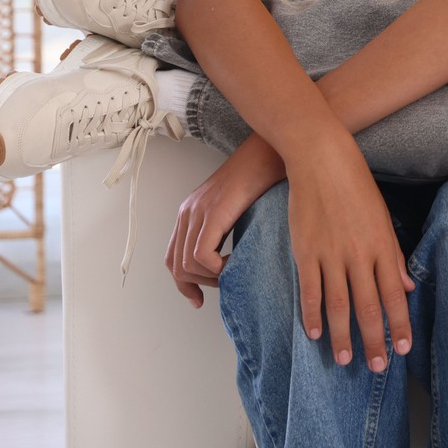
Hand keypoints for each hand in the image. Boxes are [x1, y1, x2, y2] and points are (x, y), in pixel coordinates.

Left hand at [165, 135, 283, 306]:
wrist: (274, 147)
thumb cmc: (265, 173)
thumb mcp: (239, 206)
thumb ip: (228, 227)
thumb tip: (232, 259)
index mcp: (192, 212)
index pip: (173, 258)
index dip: (184, 284)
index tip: (199, 300)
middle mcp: (188, 212)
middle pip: (176, 265)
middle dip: (197, 284)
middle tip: (224, 285)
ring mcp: (199, 211)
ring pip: (187, 264)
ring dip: (210, 277)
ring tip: (234, 271)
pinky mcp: (214, 212)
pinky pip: (202, 255)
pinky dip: (217, 267)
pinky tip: (236, 262)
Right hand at [283, 135, 414, 371]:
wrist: (323, 161)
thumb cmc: (357, 188)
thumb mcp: (383, 220)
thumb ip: (393, 256)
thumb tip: (405, 288)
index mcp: (382, 247)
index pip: (395, 296)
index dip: (400, 324)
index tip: (404, 349)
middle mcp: (359, 255)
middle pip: (369, 307)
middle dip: (375, 341)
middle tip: (378, 367)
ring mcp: (331, 255)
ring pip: (339, 306)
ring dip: (343, 337)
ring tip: (345, 360)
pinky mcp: (306, 252)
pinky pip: (310, 291)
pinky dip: (312, 315)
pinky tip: (315, 334)